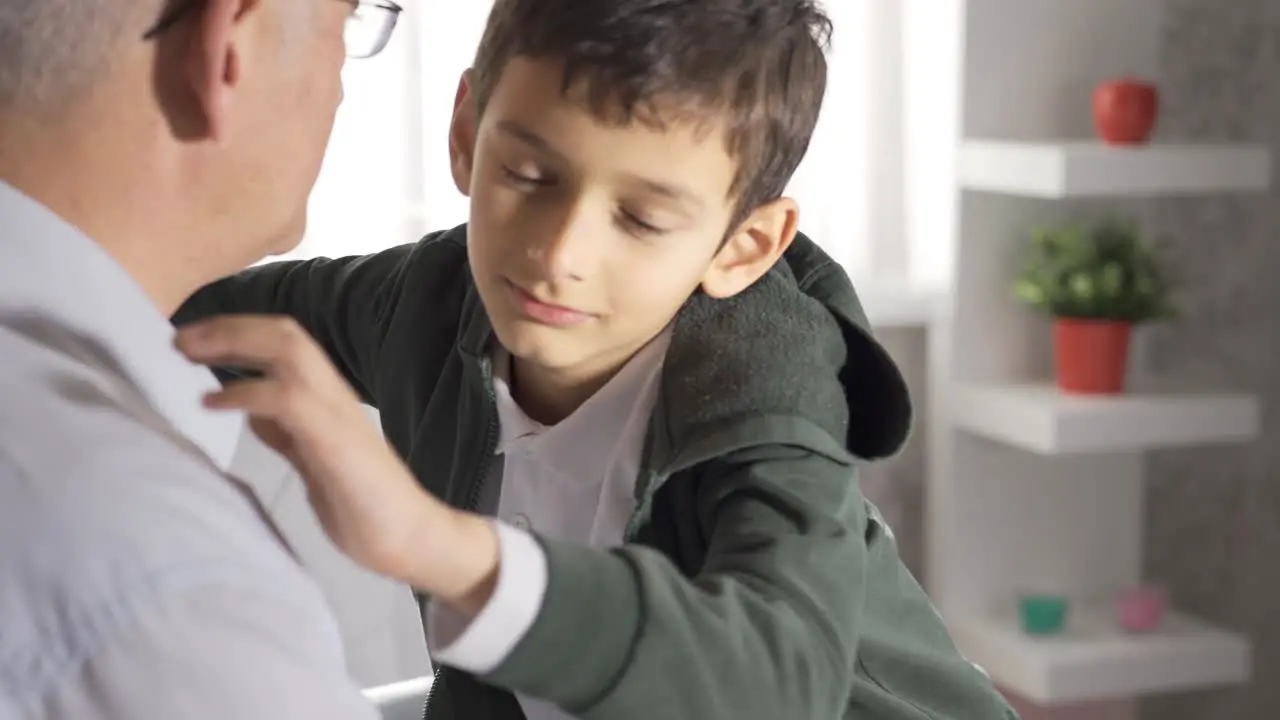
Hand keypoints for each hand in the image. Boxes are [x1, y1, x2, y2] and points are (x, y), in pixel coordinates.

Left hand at [175, 315, 498, 612]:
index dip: (238, 331)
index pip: (285, 341)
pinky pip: (287, 398)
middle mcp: (334, 394)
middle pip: (284, 333)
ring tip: (188, 352)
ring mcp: (337, 414)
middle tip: (179, 337)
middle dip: (229, 327)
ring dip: (233, 344)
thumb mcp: (313, 459)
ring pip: (289, 351)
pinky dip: (243, 393)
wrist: (409, 536)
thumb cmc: (363, 503)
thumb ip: (286, 432)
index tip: (192, 339)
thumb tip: (252, 410)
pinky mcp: (334, 440)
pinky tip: (212, 403)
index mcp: (329, 397)